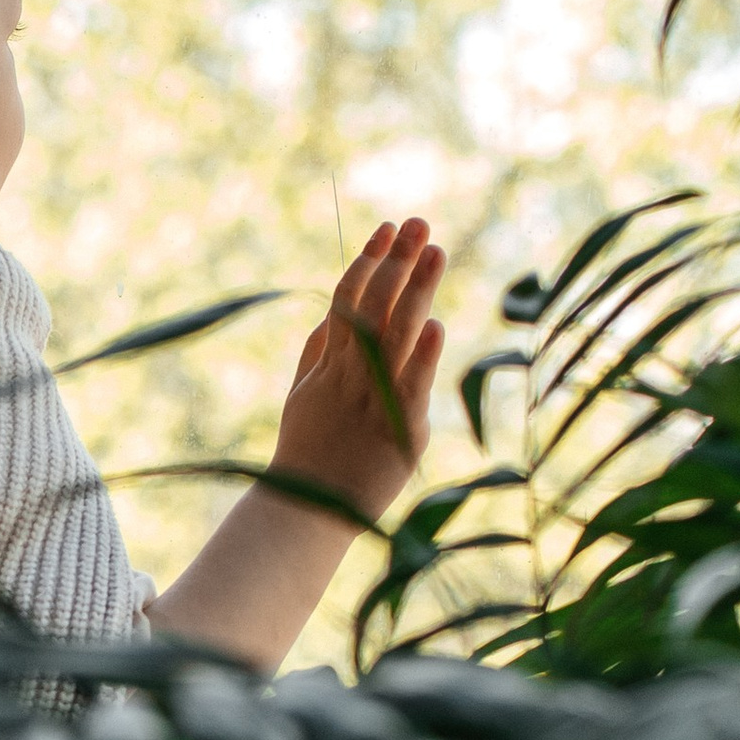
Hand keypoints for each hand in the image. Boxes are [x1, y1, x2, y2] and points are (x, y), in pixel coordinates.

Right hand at [268, 218, 446, 525]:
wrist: (304, 516)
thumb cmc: (307, 459)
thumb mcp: (302, 399)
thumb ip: (316, 356)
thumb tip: (328, 316)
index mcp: (326, 366)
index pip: (346, 300)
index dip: (366, 262)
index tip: (384, 230)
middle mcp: (347, 376)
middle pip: (372, 306)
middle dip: (395, 260)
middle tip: (417, 222)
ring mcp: (371, 401)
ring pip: (393, 334)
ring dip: (415, 290)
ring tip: (435, 250)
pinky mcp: (397, 430)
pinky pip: (410, 386)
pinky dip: (423, 356)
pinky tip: (438, 326)